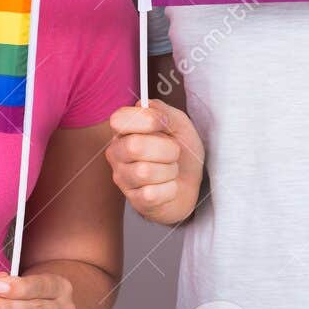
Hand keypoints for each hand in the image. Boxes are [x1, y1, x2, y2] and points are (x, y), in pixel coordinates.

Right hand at [106, 98, 203, 224]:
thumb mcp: (178, 124)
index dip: (147, 120)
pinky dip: (170, 189)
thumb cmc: (181, 151)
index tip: (164, 124)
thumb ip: (162, 112)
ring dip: (169, 170)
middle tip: (174, 152)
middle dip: (166, 149)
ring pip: (144, 172)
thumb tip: (145, 107)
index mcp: (124, 130)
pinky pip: (152, 194)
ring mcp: (123, 178)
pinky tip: (169, 186)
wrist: (191, 183)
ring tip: (171, 170)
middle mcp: (117, 153)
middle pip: (134, 146)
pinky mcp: (135, 201)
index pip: (119, 119)